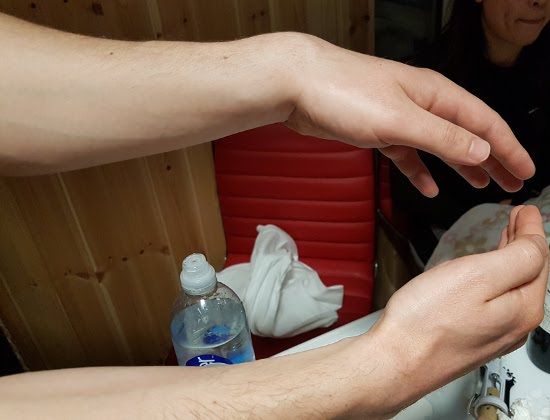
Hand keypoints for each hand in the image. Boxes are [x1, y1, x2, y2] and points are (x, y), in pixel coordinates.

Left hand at [285, 36, 534, 196]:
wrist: (298, 85)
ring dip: (461, 166)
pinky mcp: (377, 130)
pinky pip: (407, 154)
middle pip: (467, 135)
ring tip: (480, 185)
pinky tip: (427, 186)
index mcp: (436, 95)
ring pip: (439, 146)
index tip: (526, 172)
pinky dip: (419, 170)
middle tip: (511, 183)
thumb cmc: (344, 92)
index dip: (509, 149)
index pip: (485, 123)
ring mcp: (399, 117)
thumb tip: (483, 150)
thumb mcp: (399, 119)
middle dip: (492, 160)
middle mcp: (421, 104)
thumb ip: (442, 136)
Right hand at [372, 205, 547, 406]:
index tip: (527, 210)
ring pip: (512, 288)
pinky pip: (496, 302)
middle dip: (525, 243)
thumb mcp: (476, 275)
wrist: (396, 360)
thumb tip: (536, 241)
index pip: (539, 257)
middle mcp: (515, 325)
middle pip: (529, 274)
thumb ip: (516, 257)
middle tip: (520, 220)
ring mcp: (495, 334)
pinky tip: (484, 273)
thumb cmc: (426, 321)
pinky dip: (496, 278)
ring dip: (511, 259)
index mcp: (522, 307)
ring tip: (506, 240)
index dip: (532, 228)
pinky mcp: (474, 338)